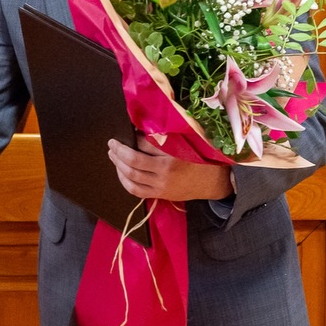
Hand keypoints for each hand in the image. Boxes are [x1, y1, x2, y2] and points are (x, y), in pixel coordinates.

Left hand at [107, 136, 231, 201]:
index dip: (133, 138)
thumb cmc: (200, 159)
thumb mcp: (186, 143)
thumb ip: (164, 138)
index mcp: (173, 156)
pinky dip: (124, 181)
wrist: (213, 182)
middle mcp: (165, 172)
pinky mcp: (160, 195)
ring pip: (131, 176)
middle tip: (112, 143)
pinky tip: (120, 172)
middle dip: (119, 151)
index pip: (145, 145)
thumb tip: (139, 130)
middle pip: (133, 161)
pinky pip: (136, 190)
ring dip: (118, 165)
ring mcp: (161, 186)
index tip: (126, 132)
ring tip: (112, 155)